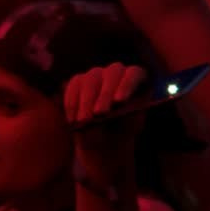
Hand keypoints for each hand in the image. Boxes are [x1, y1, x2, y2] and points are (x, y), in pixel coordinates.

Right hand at [64, 63, 148, 187]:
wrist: (105, 137)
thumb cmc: (123, 130)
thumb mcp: (129, 127)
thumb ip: (126, 118)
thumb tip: (115, 112)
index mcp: (136, 79)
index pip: (134, 73)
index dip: (127, 84)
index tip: (120, 101)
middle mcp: (117, 72)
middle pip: (112, 74)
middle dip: (105, 94)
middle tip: (100, 113)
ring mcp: (97, 74)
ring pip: (91, 80)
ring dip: (87, 101)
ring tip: (84, 121)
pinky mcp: (78, 81)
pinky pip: (73, 87)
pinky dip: (73, 104)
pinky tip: (73, 120)